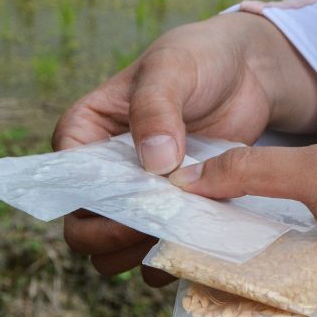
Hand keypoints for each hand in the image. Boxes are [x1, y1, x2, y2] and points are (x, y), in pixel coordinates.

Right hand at [50, 12, 316, 283]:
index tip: (139, 208)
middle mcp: (102, 173)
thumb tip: (154, 164)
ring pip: (116, 251)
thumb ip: (156, 109)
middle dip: (115, 240)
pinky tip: (203, 245)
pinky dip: (176, 256)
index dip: (93, 207)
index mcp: (83, 134)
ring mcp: (138, 197)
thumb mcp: (172, 69)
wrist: (248, 73)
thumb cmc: (198, 59)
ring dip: (143, 255)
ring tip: (184, 239)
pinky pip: (161, 251)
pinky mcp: (174, 212)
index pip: (67, 186)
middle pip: (83, 230)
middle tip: (162, 232)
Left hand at [167, 120, 316, 316]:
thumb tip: (189, 180)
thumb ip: (252, 174)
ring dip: (262, 278)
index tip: (188, 253)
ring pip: (294, 311)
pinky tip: (272, 234)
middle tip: (204, 241)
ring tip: (233, 233)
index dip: (217, 292)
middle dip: (235, 286)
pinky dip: (290, 272)